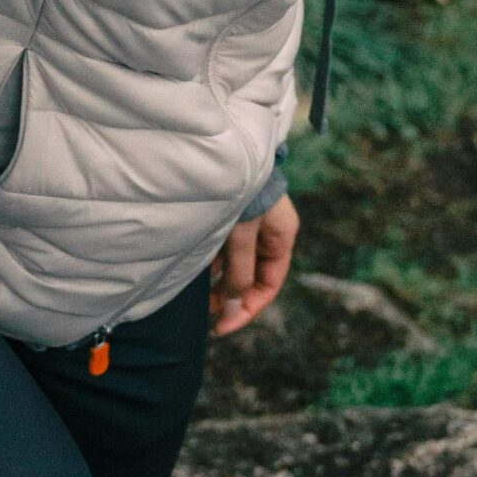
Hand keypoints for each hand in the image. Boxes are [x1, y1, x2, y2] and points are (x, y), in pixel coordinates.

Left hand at [209, 195, 298, 336]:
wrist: (229, 149)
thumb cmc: (241, 190)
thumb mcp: (241, 235)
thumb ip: (238, 273)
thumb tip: (231, 310)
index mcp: (281, 238)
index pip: (268, 285)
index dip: (246, 309)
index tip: (220, 327)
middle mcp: (267, 234)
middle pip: (251, 278)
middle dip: (229, 297)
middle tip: (205, 314)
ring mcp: (249, 226)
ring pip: (235, 265)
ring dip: (218, 281)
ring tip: (197, 295)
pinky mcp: (231, 218)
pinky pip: (223, 249)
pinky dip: (211, 263)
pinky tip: (195, 270)